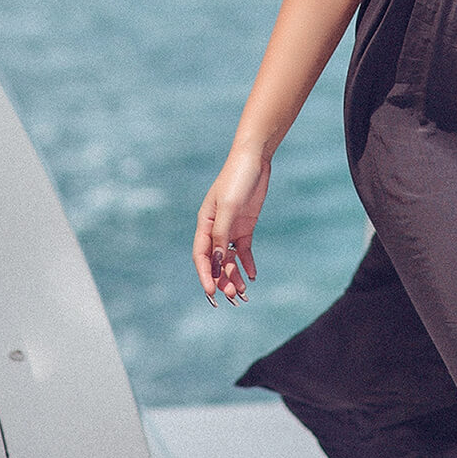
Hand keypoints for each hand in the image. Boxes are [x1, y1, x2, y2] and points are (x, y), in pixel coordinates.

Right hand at [193, 148, 269, 304]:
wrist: (254, 160)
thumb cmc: (237, 179)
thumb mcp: (229, 208)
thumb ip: (222, 236)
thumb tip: (218, 263)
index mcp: (205, 224)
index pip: (202, 256)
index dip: (205, 275)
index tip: (212, 292)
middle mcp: (215, 229)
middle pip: (216, 261)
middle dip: (222, 280)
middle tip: (233, 297)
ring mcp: (230, 228)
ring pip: (229, 259)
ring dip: (234, 276)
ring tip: (243, 293)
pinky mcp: (245, 226)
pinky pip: (243, 251)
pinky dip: (247, 264)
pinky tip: (252, 276)